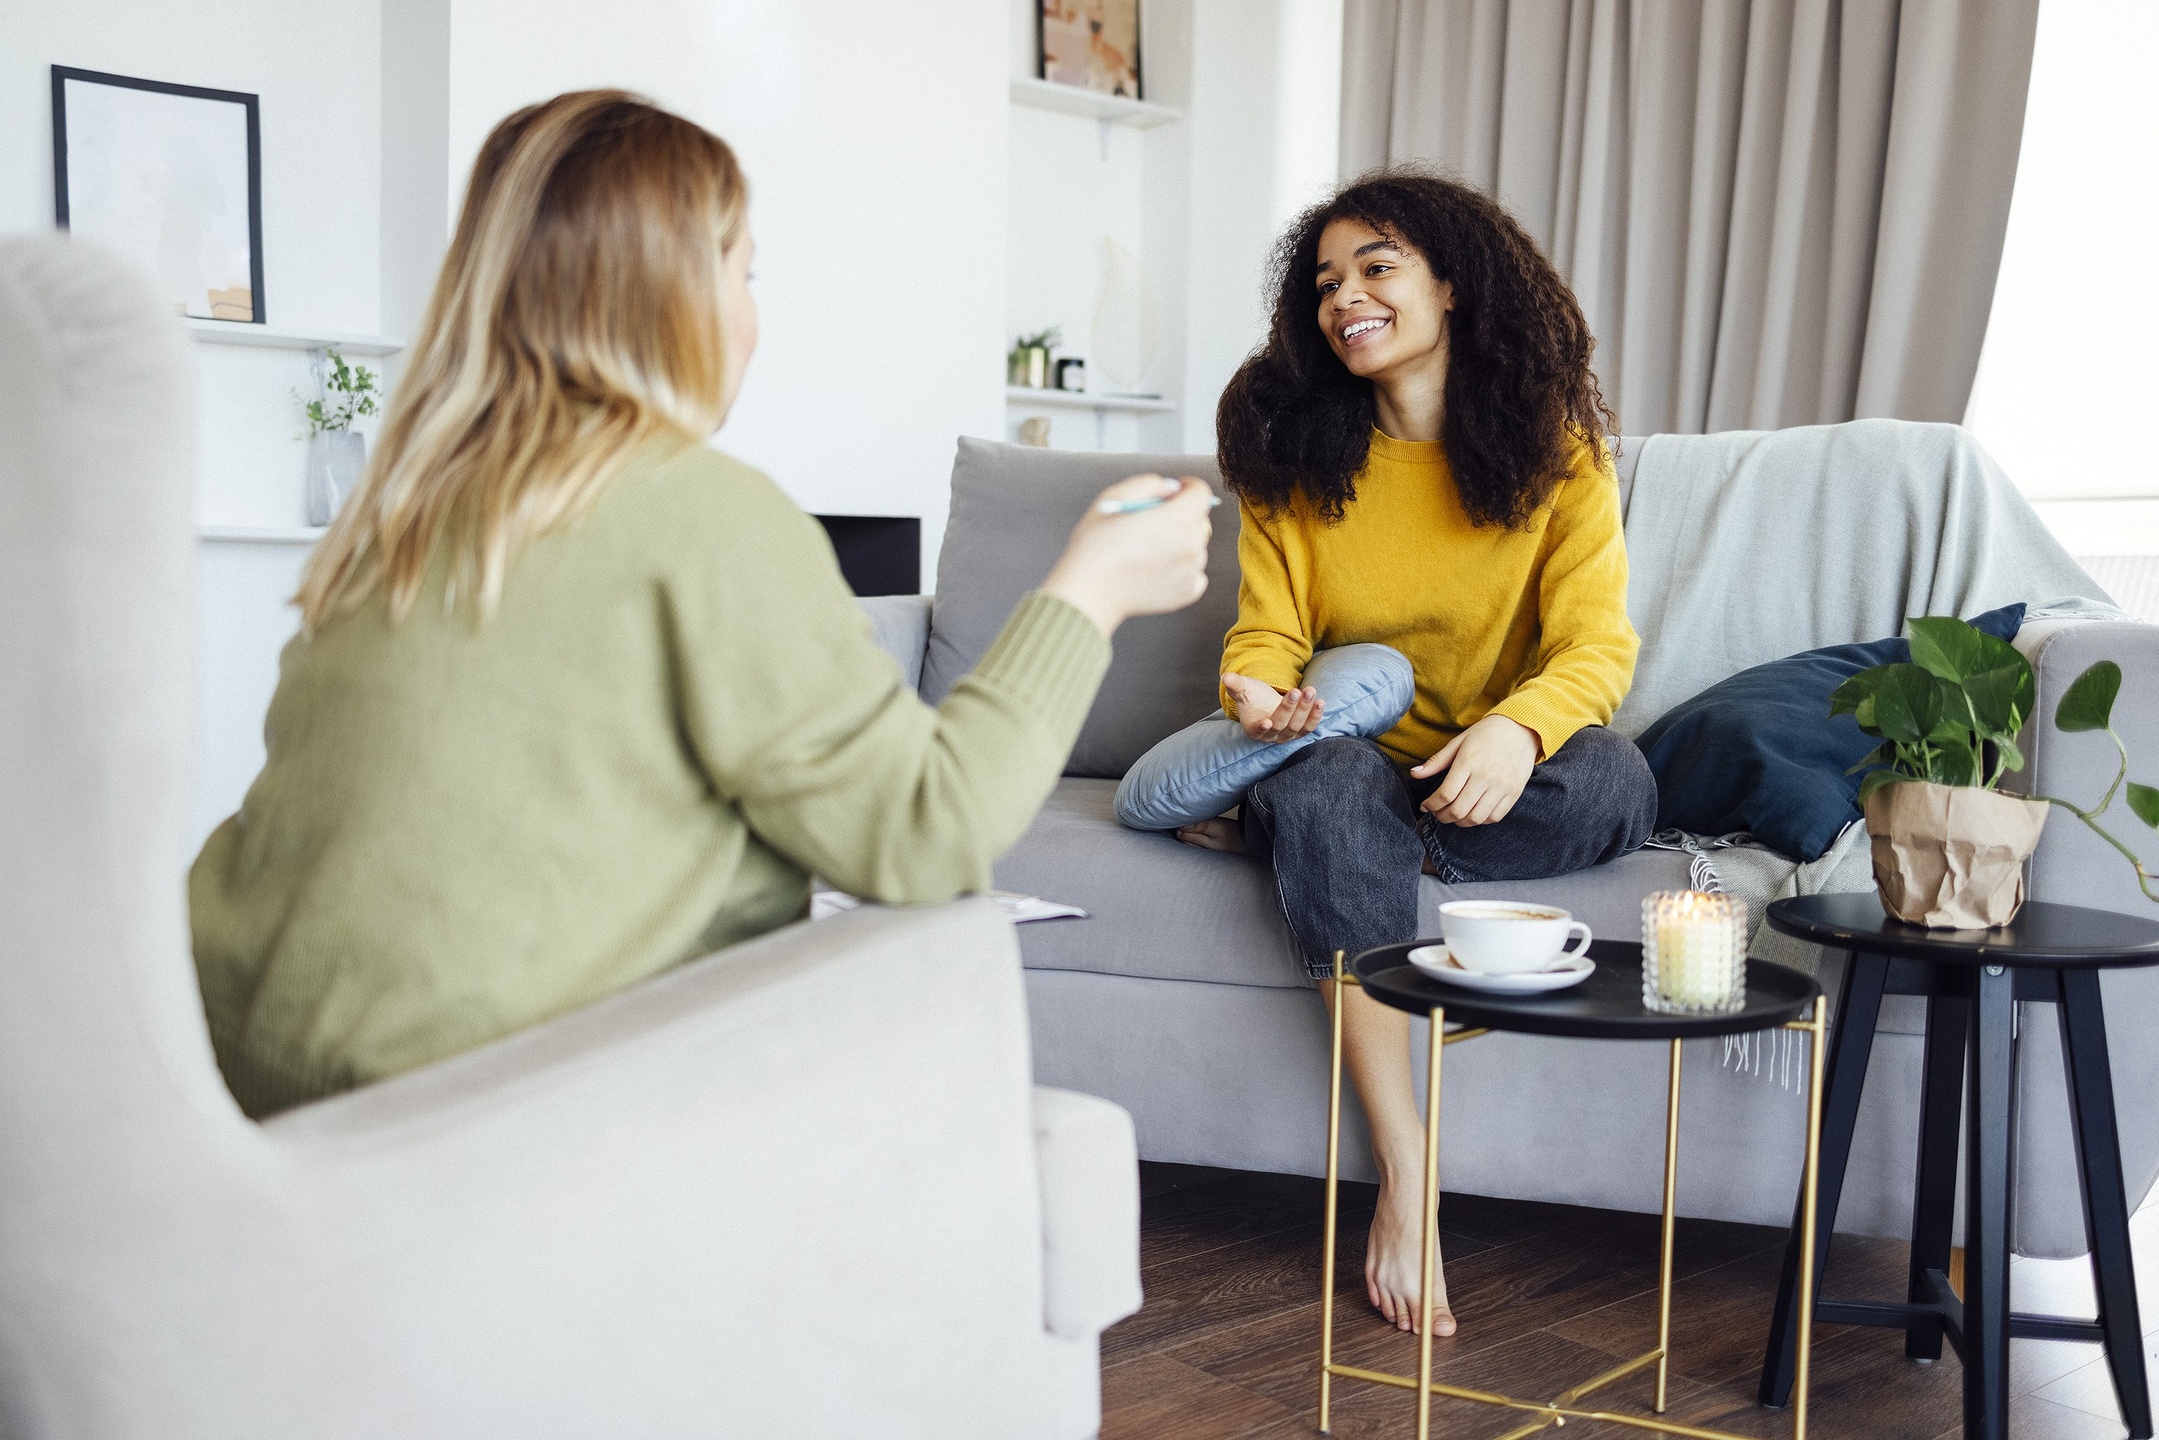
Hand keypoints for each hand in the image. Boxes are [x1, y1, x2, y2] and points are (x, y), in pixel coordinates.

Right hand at [1041, 473, 1213, 635]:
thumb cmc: (1096, 547)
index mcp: (1175, 519)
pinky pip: (1195, 572)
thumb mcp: (1114, 497)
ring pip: (1196, 547)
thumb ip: (1149, 484)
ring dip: (1180, 543)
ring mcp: (1191, 571)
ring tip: (1148, 550)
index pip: (1201, 493)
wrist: (1089, 592)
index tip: (1177, 491)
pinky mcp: (1186, 592)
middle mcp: (1190, 545)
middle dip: (1182, 516)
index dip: (1188, 488)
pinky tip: (1156, 568)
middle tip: (1154, 523)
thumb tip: (1170, 488)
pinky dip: (1180, 568)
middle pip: (1199, 520)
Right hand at [1223, 673, 1323, 742]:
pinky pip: (1309, 727)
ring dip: (1305, 710)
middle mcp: (1271, 736)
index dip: (1262, 728)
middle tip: (1296, 691)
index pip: (1257, 731)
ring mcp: (1286, 735)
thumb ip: (1235, 684)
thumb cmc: (1253, 696)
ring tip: (1310, 691)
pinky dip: (1315, 716)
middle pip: (1281, 725)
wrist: (1267, 703)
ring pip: (1297, 727)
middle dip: (1289, 708)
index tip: (1268, 722)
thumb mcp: (1243, 688)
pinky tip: (1320, 701)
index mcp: (1253, 728)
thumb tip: (1226, 677)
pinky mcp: (1300, 732)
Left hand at [1409, 714, 1538, 826]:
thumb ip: (1436, 761)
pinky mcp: (1514, 792)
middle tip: (1437, 814)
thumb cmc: (1486, 734)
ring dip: (1460, 822)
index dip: (1431, 805)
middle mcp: (1486, 776)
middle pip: (1459, 810)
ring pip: (1476, 818)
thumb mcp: (1458, 742)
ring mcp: (1502, 786)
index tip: (1426, 806)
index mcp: (1468, 762)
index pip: (1445, 794)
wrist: (1521, 728)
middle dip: (1442, 817)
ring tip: (1454, 815)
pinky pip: (1495, 817)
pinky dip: (1481, 821)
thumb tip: (1414, 774)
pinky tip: (1473, 813)